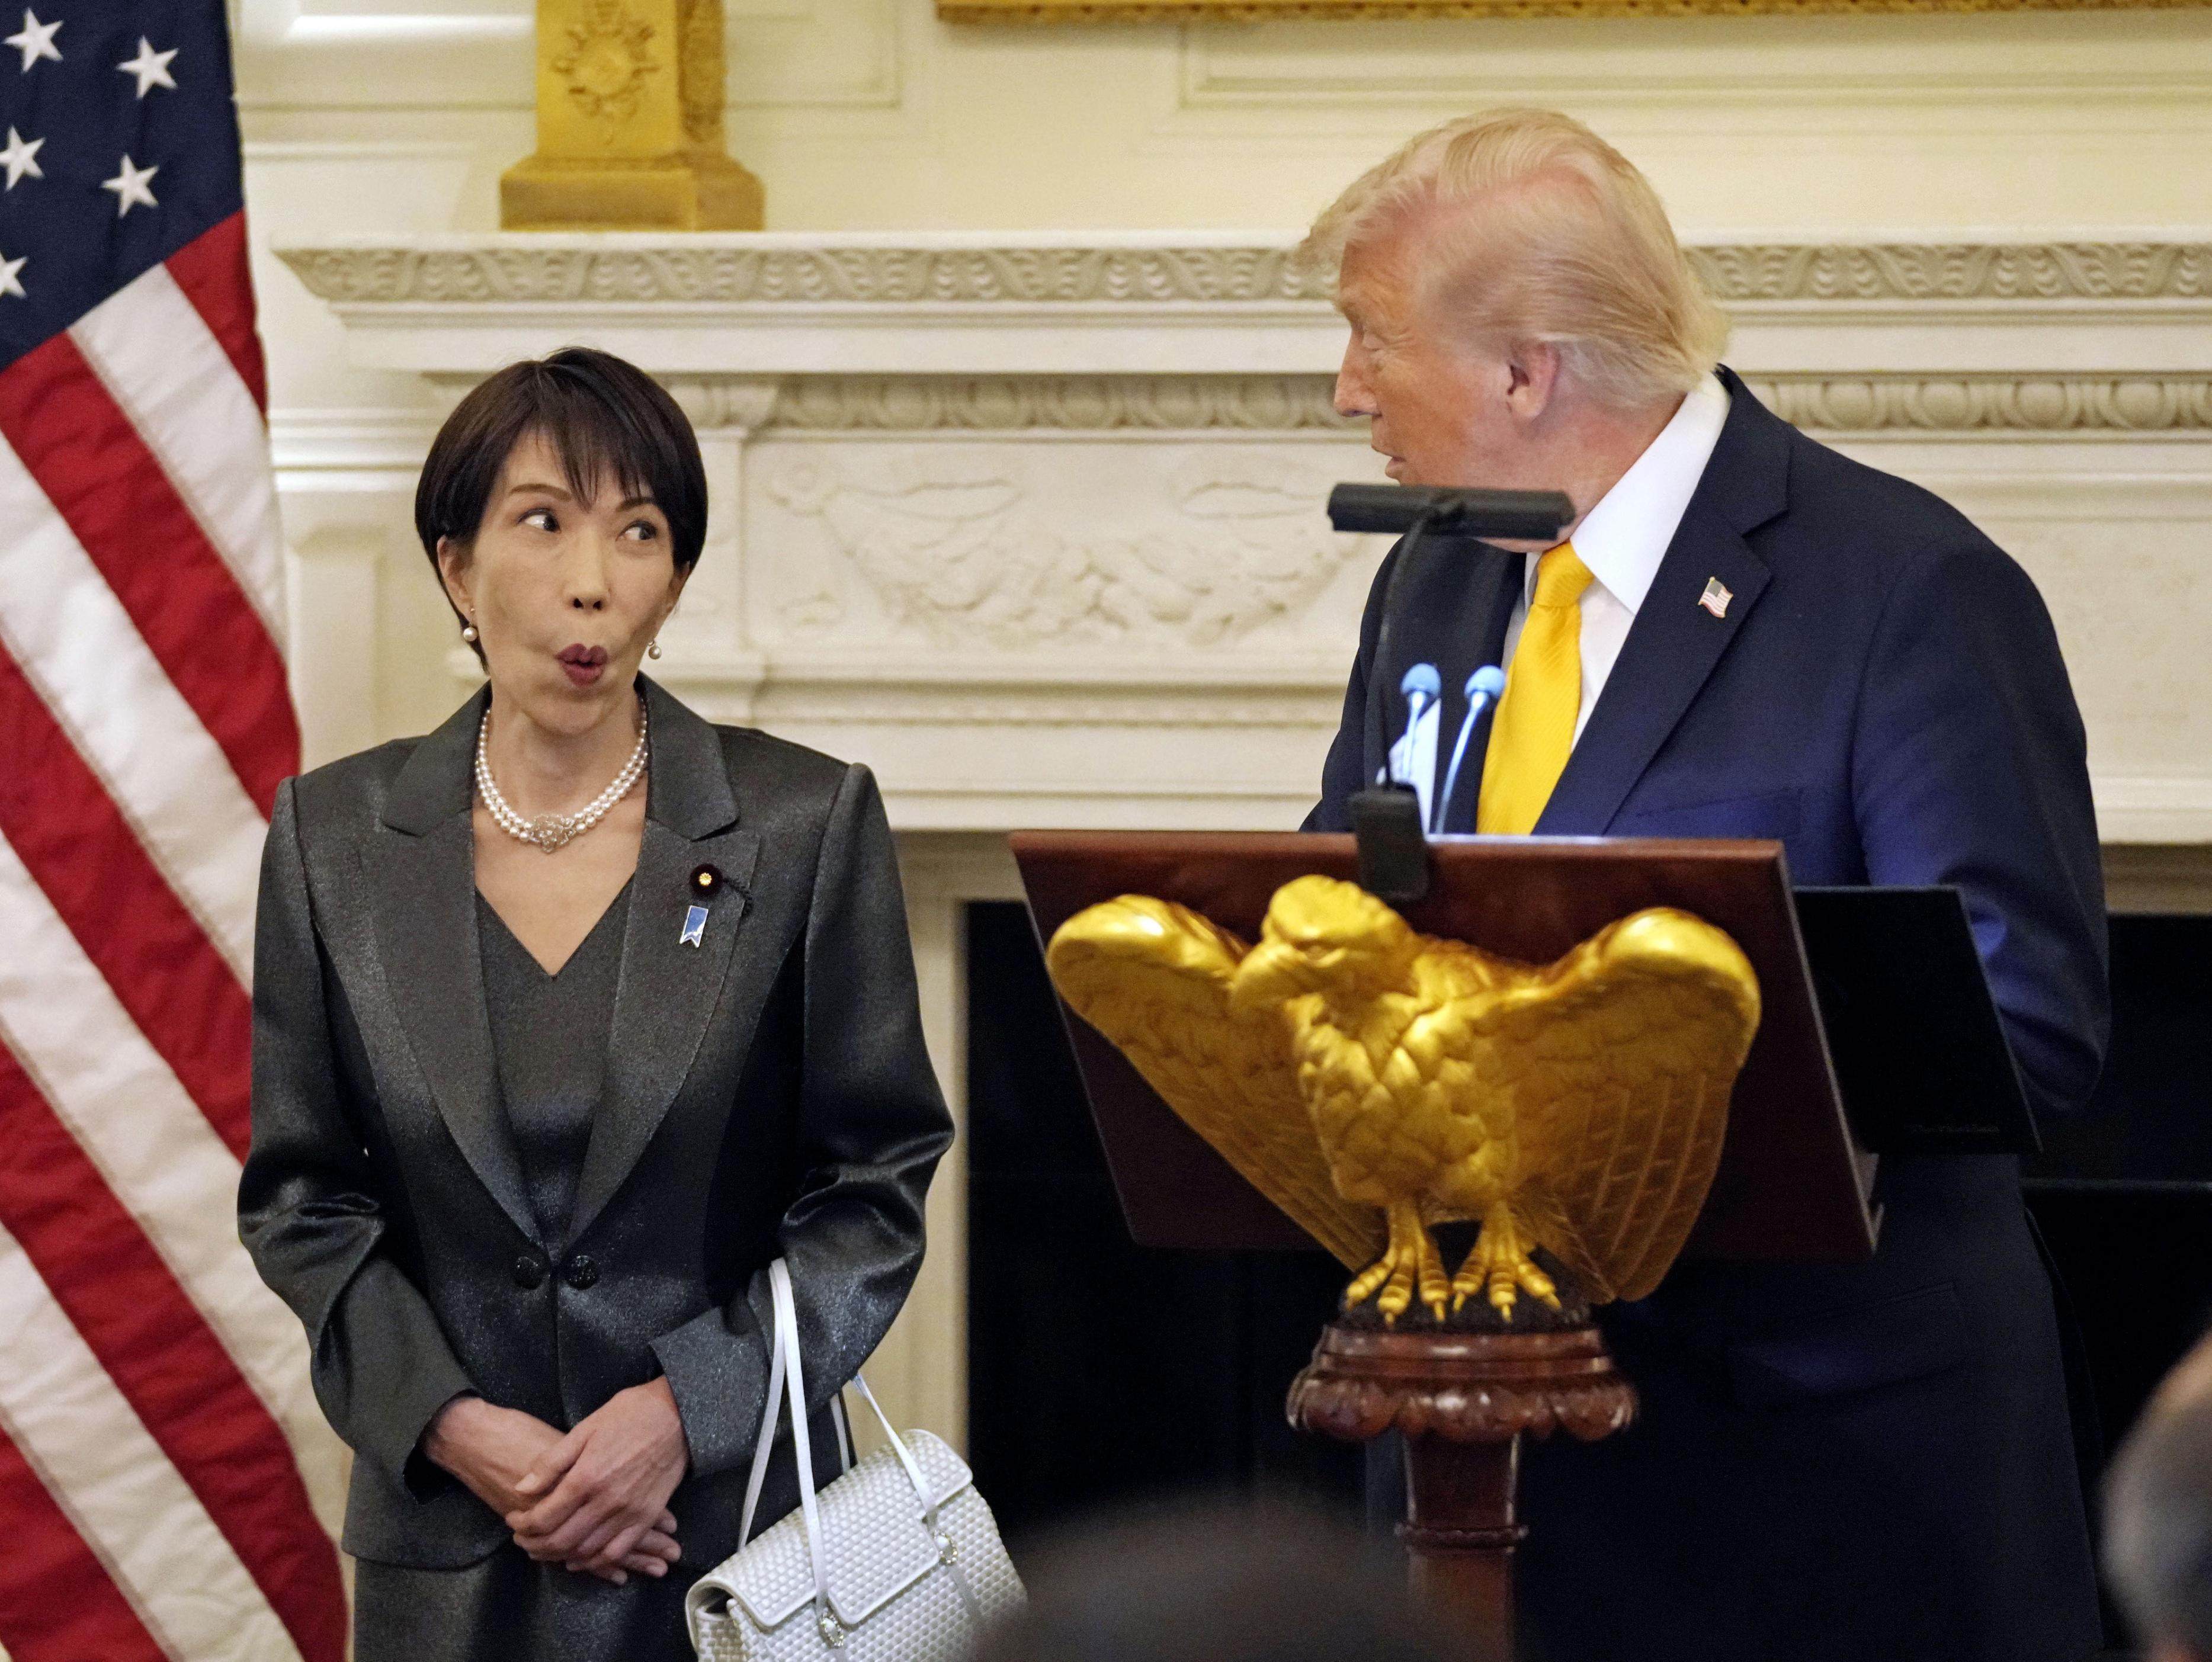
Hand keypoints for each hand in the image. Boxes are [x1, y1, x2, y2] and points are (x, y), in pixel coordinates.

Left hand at [507, 1378, 689, 1583]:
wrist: (678, 1415)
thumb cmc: (629, 1414)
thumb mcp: (585, 1428)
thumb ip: (552, 1463)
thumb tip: (521, 1488)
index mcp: (587, 1477)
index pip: (544, 1517)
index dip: (522, 1523)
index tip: (513, 1518)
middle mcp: (606, 1501)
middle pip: (561, 1540)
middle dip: (534, 1544)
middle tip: (522, 1539)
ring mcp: (629, 1513)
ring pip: (586, 1551)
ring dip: (559, 1556)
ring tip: (544, 1548)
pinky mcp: (647, 1517)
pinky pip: (617, 1552)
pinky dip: (595, 1562)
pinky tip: (580, 1558)